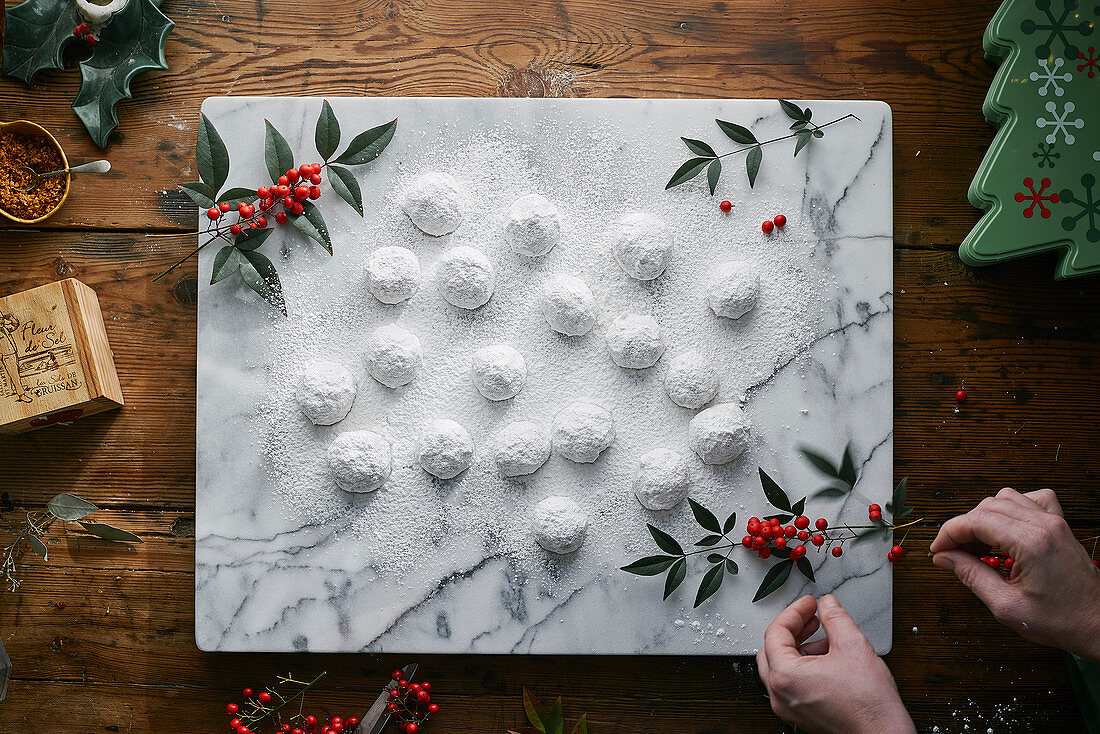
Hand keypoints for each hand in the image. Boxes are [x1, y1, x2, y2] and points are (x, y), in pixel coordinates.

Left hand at [757, 594, 915, 733]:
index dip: (794, 611)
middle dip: (793, 628)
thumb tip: (827, 604)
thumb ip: (835, 617)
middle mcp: (780, 694)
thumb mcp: (852, 645)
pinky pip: (792, 683)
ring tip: (826, 636)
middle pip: (773, 649)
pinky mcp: (801, 714)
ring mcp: (789, 707)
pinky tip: (828, 657)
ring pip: (782, 666)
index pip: (776, 631)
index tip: (809, 603)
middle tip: (812, 616)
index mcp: (785, 675)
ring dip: (800, 646)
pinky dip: (804, 665)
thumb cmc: (868, 704)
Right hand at [930, 487, 1099, 660]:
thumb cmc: (1061, 621)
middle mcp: (1044, 524)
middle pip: (986, 506)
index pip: (976, 521)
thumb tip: (943, 558)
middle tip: (953, 553)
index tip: (937, 551)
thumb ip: (971, 576)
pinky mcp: (1061, 525)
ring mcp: (1055, 521)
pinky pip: (1031, 500)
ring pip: (1005, 498)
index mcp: (1030, 542)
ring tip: (977, 545)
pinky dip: (1011, 508)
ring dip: (984, 517)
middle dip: (963, 527)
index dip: (949, 534)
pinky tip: (1006, 529)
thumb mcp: (1006, 606)